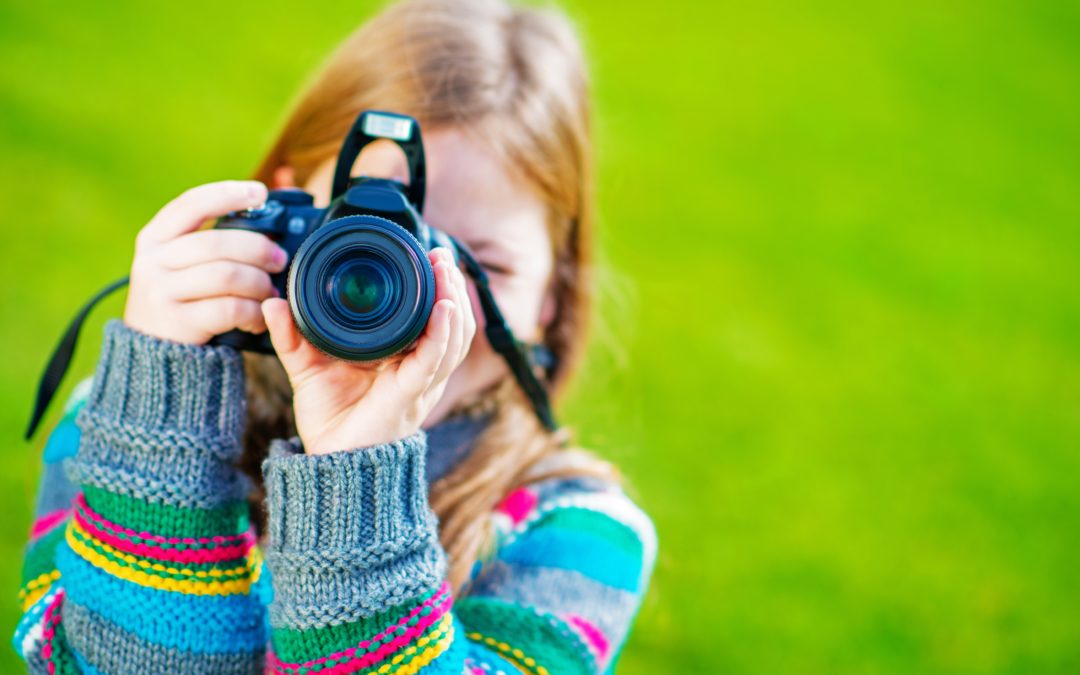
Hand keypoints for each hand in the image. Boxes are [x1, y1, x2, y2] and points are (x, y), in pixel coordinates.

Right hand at [123, 180, 287, 343]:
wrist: (153, 354)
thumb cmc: (181, 300)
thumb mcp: (180, 264)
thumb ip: (211, 241)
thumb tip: (263, 214)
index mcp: (154, 238)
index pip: (191, 204)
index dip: (228, 193)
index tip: (261, 192)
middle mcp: (152, 261)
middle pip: (217, 242)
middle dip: (258, 248)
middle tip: (279, 259)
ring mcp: (161, 292)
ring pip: (227, 275)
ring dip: (259, 284)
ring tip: (270, 294)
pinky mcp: (178, 322)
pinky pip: (229, 309)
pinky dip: (253, 313)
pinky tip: (258, 319)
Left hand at [262, 247, 475, 453]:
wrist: (332, 464)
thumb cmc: (331, 419)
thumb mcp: (308, 367)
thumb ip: (292, 336)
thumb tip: (272, 303)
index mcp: (405, 361)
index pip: (436, 320)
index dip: (441, 289)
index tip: (433, 257)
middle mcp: (421, 371)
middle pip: (455, 324)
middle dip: (454, 287)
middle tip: (443, 257)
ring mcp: (421, 384)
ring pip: (455, 338)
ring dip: (455, 302)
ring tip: (446, 274)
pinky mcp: (411, 395)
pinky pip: (435, 361)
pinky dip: (443, 334)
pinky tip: (444, 310)